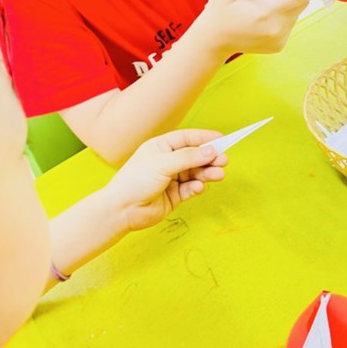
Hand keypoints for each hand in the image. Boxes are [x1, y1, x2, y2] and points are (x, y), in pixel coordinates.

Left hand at [104, 129, 227, 231]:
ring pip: (196, 173)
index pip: (187, 138)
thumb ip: (188, 157)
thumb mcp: (162, 163)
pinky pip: (190, 188)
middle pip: (195, 156)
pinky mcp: (174, 195)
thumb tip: (211, 150)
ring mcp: (171, 178)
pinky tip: (198, 188)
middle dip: (210, 158)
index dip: (204, 138)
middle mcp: (167, 161)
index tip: (222, 139)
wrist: (122, 209)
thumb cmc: (136, 180)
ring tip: (219, 175)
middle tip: (224, 160)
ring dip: (207, 173)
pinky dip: (196, 187)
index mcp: (161, 147)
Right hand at [199, 0, 346, 57]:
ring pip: (297, 11)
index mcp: (265, 12)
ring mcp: (280, 39)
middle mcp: (277, 28)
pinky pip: (291, 22)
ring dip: (287, 1)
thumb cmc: (220, 12)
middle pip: (300, 0)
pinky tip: (265, 15)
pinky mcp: (280, 45)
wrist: (214, 42)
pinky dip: (285, 13)